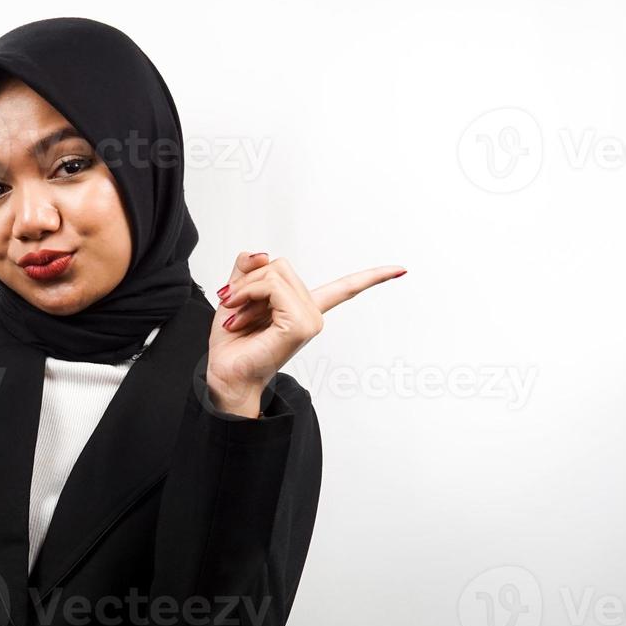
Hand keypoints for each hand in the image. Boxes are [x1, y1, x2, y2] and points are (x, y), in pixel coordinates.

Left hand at [206, 252, 405, 416]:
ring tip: (236, 317)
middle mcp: (312, 314)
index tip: (400, 270)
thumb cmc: (232, 342)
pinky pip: (272, 286)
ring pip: (273, 272)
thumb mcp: (236, 295)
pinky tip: (240, 319)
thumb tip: (262, 252)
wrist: (225, 373)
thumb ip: (247, 269)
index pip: (344, 289)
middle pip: (279, 265)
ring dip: (245, 289)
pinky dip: (248, 294)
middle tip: (234, 307)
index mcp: (304, 309)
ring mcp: (310, 320)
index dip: (371, 277)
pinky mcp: (300, 325)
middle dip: (249, 281)